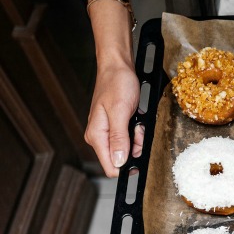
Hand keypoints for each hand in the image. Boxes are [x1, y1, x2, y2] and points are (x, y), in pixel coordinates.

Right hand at [85, 62, 141, 176]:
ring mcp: (106, 132)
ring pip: (127, 148)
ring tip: (136, 121)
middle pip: (121, 158)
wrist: (118, 67)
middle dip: (135, 147)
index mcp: (96, 135)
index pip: (110, 166)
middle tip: (137, 128)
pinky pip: (129, 138)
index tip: (137, 149)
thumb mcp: (120, 111)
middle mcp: (99, 136)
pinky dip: (136, 131)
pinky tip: (136, 120)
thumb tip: (118, 162)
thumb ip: (119, 138)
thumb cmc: (117, 84)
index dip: (127, 164)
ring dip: (137, 138)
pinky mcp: (114, 127)